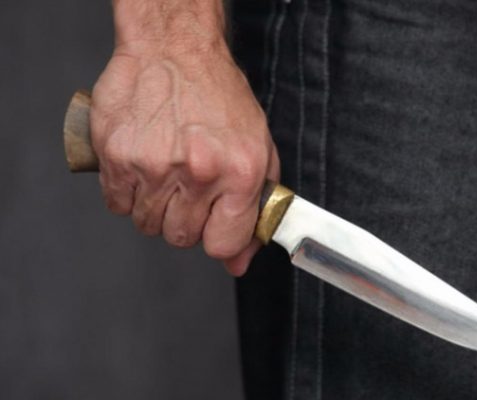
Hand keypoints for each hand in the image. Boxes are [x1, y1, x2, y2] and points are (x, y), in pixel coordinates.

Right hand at [90, 5, 278, 275]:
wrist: (174, 49)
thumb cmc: (218, 96)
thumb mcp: (257, 149)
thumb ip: (254, 210)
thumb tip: (238, 262)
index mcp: (239, 172)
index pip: (223, 244)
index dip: (219, 239)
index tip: (215, 226)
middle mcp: (197, 172)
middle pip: (181, 237)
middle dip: (187, 219)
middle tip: (190, 187)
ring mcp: (153, 165)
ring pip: (148, 224)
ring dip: (157, 206)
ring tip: (167, 170)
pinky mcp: (116, 156)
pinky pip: (117, 205)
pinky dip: (128, 192)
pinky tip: (143, 165)